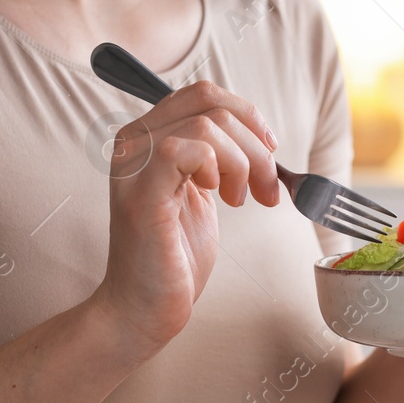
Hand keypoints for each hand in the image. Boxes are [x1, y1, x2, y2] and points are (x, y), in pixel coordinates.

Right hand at [91, 81, 280, 350]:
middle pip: (210, 103)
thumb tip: (260, 136)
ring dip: (244, 163)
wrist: (145, 308)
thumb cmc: (174, 256)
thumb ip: (216, 157)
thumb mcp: (202, 192)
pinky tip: (218, 197)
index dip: (247, 116)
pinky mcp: (142, 193)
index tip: (269, 152)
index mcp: (147, 136)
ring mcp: (133, 165)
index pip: (203, 94)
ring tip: (241, 200)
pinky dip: (218, 168)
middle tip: (265, 190)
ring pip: (208, 126)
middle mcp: (133, 142)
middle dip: (254, 145)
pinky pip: (188, 150)